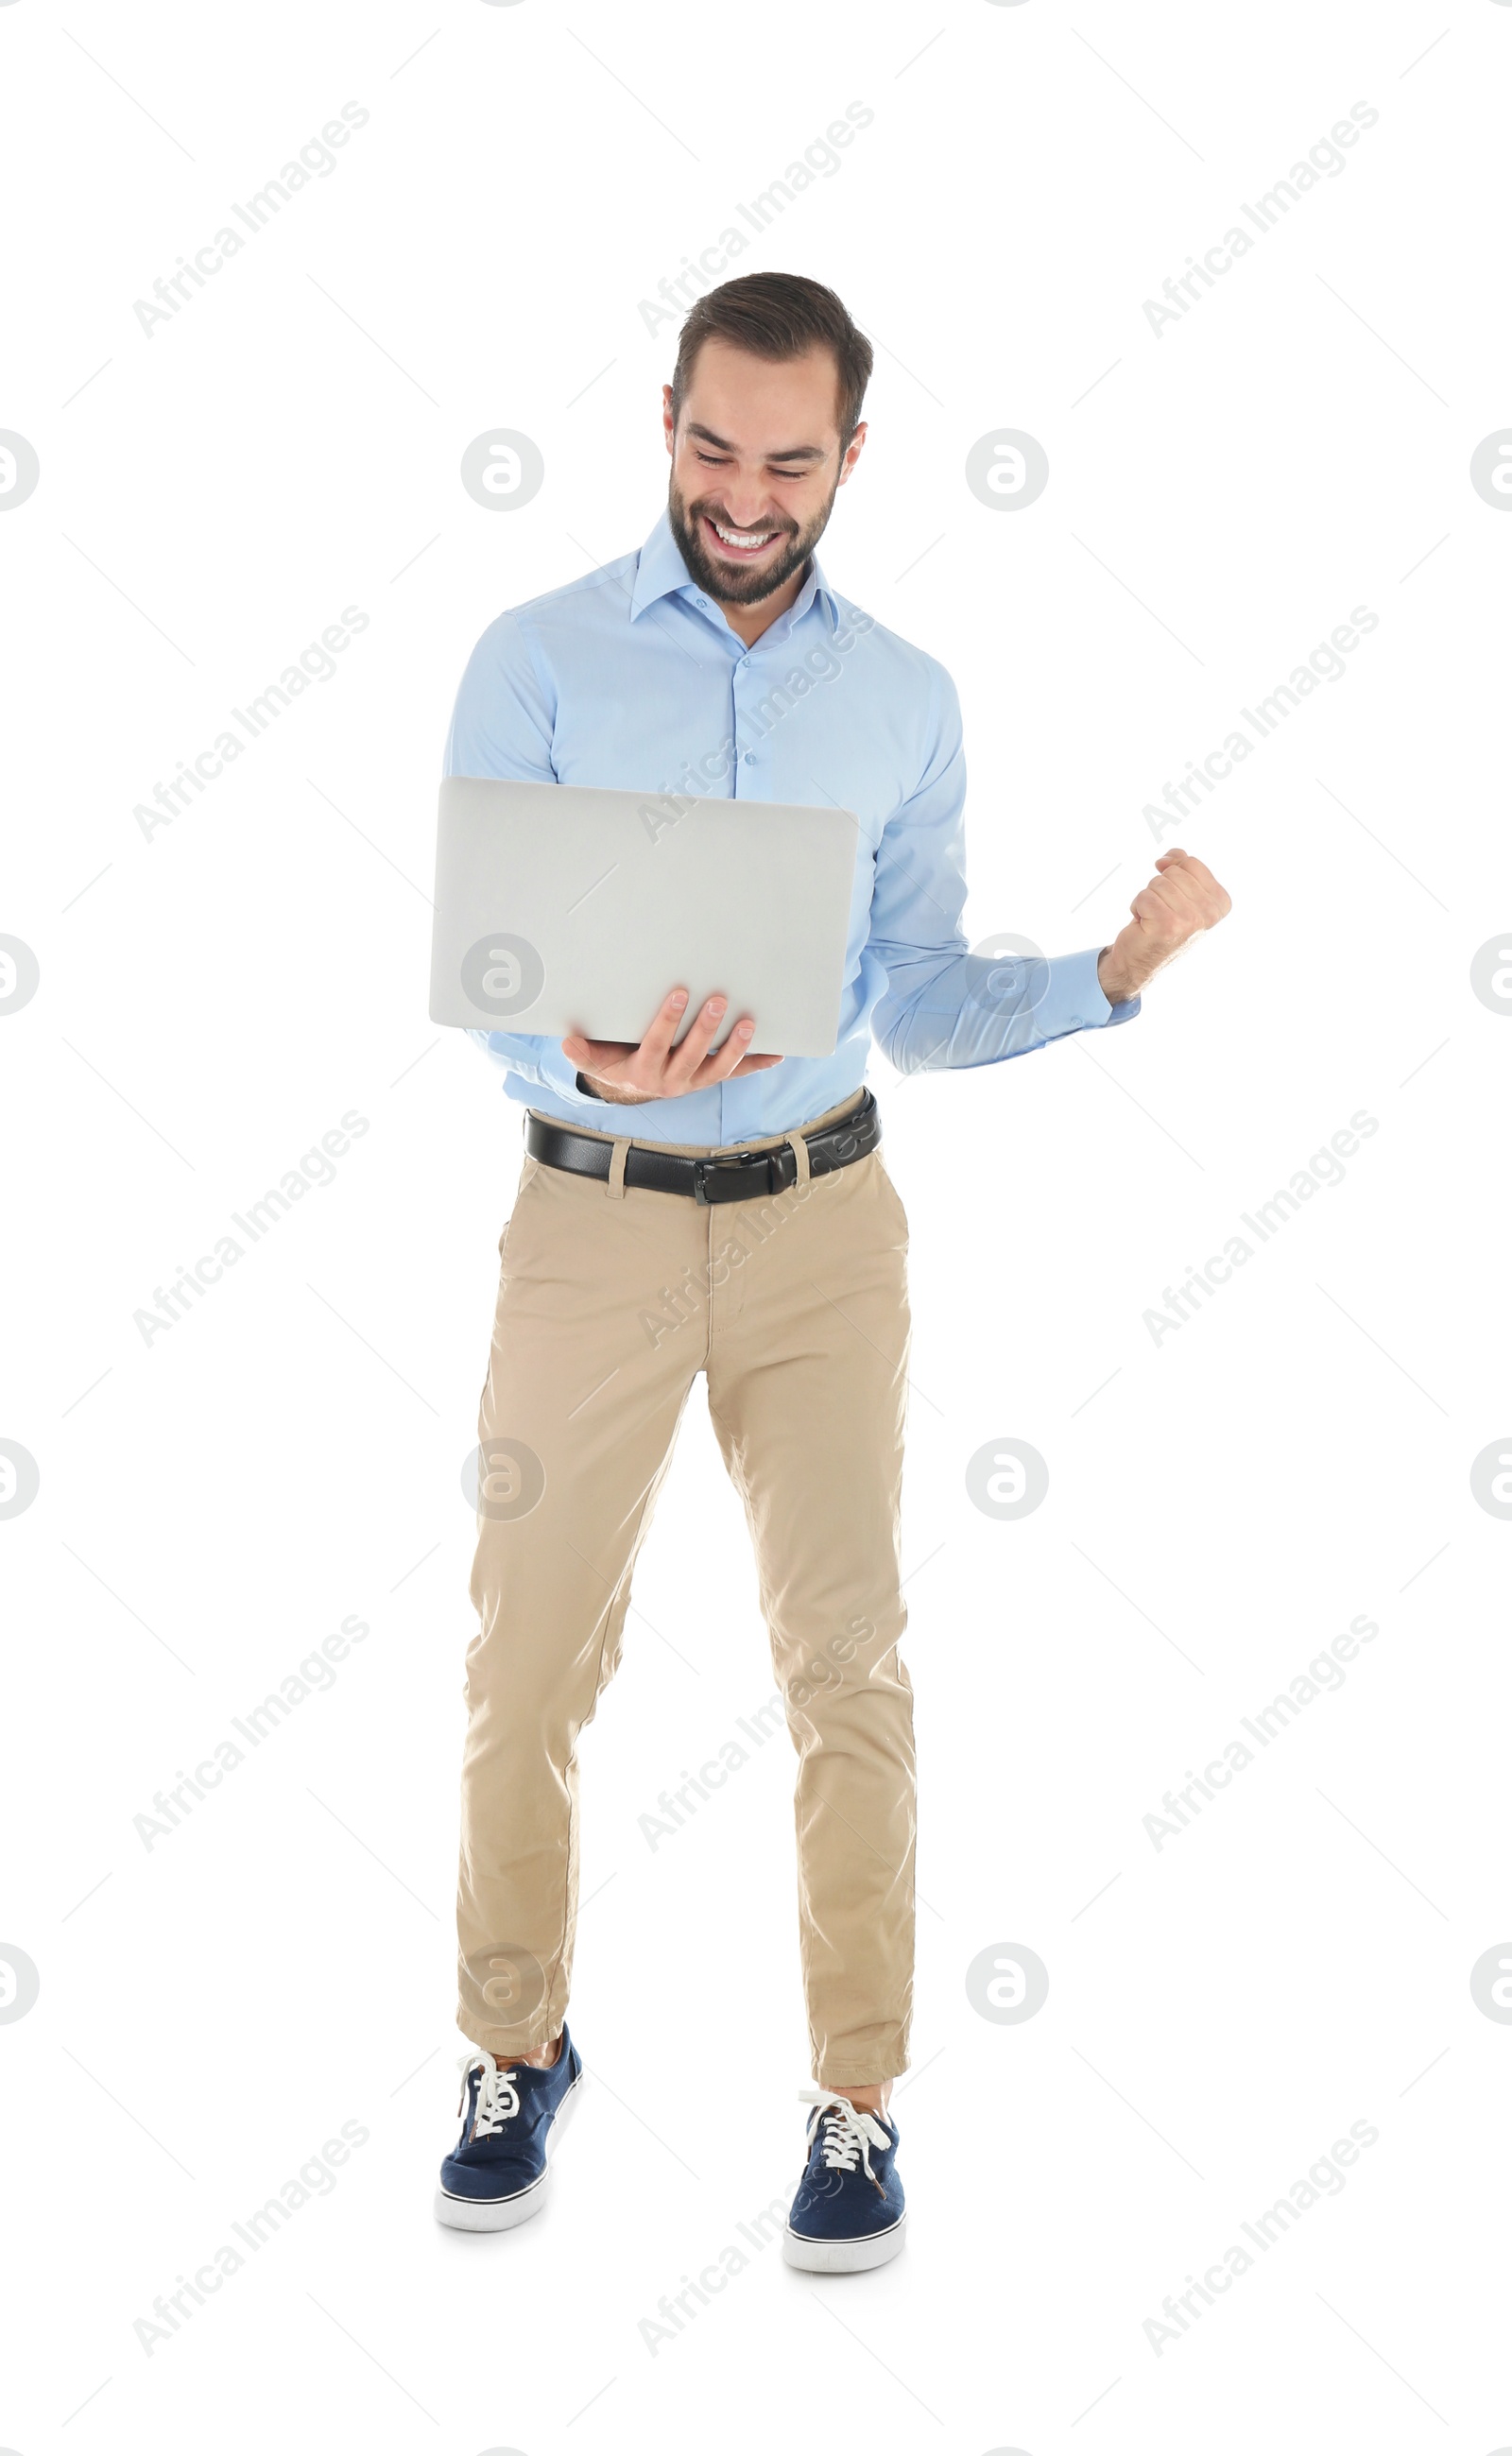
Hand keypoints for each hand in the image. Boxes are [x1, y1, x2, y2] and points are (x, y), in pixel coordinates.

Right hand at [562, 988, 781, 1104]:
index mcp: (643, 1072)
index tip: (680, 993)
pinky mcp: (710, 1078)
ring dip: (736, 1047)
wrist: (631, 1087)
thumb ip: (584, 1052)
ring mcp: (694, 1081)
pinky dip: (756, 1063)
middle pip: (692, 1055)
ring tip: (748, 1024)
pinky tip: (777, 1053)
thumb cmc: (613, 1062)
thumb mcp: (594, 1060)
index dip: (669, 1021)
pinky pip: (736, 1073)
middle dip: (706, 1029)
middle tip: (719, 1000)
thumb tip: (567, 1042)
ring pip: (718, 1068)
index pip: (656, 1044)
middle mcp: (671, 1081)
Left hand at [1096, 849, 1230, 1004]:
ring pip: (1157, 883)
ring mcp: (1190, 919)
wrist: (1140, 962)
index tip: (1173, 899)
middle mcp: (1210, 912)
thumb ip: (1181, 867)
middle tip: (1161, 911)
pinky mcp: (1167, 924)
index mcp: (1220, 902)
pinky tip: (1144, 925)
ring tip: (1153, 919)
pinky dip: (1137, 908)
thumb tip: (1169, 857)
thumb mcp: (1179, 893)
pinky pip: (1144, 896)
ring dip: (1148, 899)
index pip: (1190, 863)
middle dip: (1159, 888)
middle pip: (1173, 872)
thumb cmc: (1161, 924)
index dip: (1172, 874)